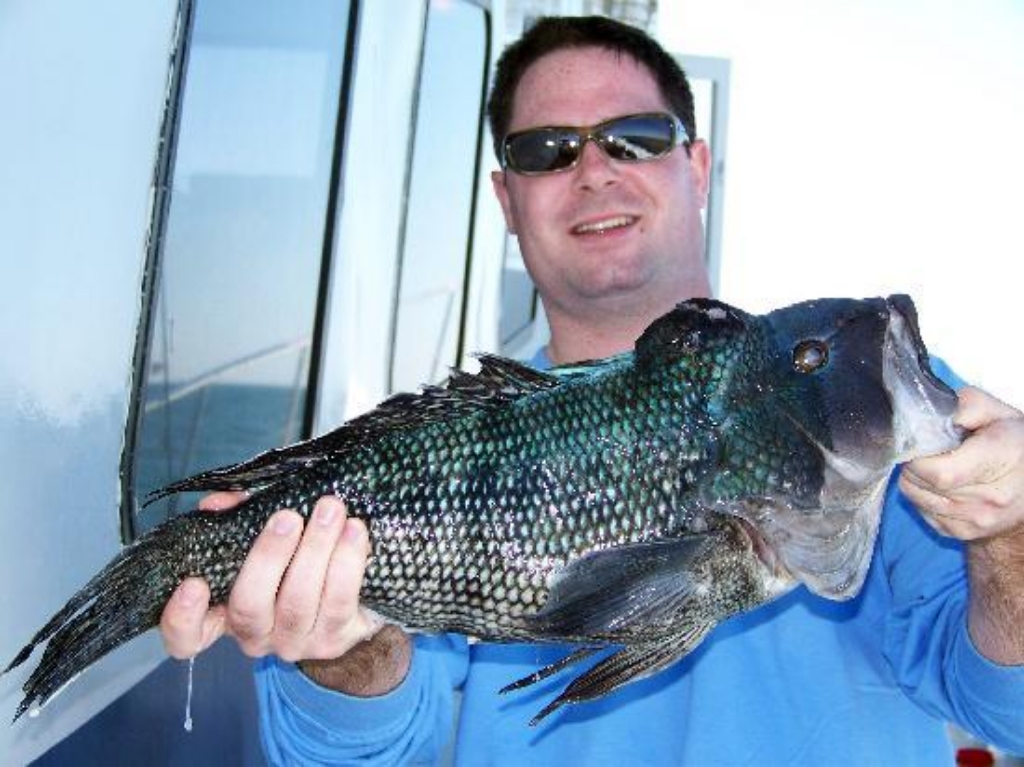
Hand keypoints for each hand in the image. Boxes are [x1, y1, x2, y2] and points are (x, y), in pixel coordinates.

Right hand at [159, 493, 379, 662]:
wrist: (354, 600)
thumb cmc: (295, 562)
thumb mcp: (263, 539)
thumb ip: (237, 518)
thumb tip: (218, 502)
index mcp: (225, 614)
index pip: (187, 638)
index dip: (182, 619)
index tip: (193, 583)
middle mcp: (256, 636)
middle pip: (249, 607)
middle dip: (269, 557)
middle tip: (288, 517)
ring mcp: (295, 642)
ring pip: (299, 601)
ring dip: (316, 549)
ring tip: (330, 510)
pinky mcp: (335, 640)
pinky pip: (339, 601)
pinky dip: (348, 562)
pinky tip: (355, 530)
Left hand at [899, 386, 1023, 541]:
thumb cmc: (1015, 445)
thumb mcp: (999, 414)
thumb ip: (968, 404)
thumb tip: (937, 412)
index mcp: (1000, 460)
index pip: (940, 473)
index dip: (918, 458)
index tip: (918, 445)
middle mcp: (992, 496)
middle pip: (923, 484)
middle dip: (912, 464)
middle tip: (924, 452)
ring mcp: (978, 519)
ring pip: (917, 498)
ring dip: (914, 480)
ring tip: (932, 466)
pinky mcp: (965, 532)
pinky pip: (924, 512)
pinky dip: (922, 496)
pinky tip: (940, 485)